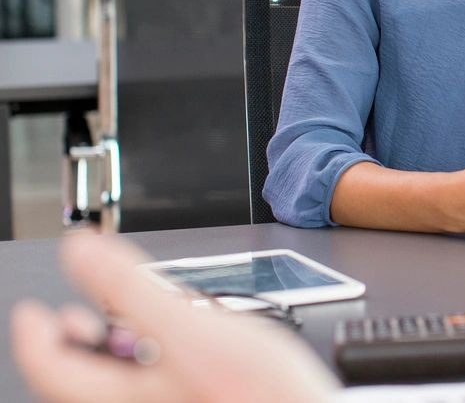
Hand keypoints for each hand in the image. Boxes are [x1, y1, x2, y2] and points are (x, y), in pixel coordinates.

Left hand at [11, 232, 337, 402]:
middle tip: (77, 316)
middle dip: (81, 339)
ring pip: (121, 383)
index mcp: (115, 397)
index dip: (34, 331)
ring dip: (121, 349)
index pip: (48, 366)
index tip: (33, 308)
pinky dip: (154, 363)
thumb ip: (127, 287)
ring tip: (133, 325)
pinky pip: (155, 387)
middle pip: (82, 377)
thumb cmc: (256, 393)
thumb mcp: (186, 329)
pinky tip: (180, 349)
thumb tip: (79, 250)